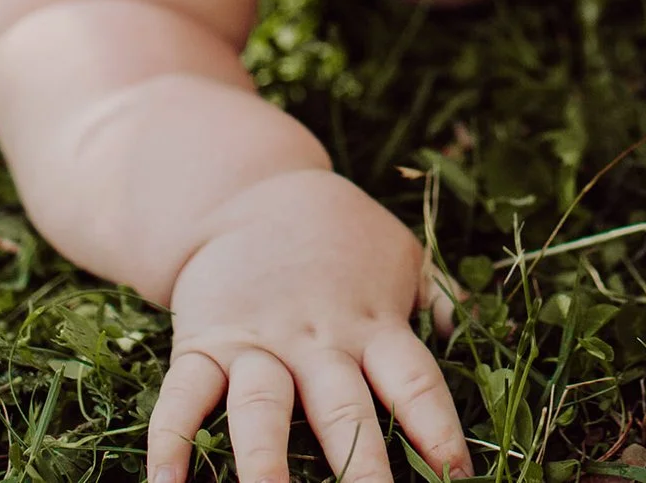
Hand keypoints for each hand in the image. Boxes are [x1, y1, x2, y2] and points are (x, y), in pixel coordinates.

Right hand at [147, 170, 470, 482]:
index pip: (414, 383)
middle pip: (342, 409)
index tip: (456, 475)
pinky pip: (183, 396)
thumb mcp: (402, 256)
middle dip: (359, 465)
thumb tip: (476, 335)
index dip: (436, 430)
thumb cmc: (340, 236)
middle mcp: (316, 341)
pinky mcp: (203, 344)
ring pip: (262, 408)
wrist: (250, 191)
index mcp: (373, 325)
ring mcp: (256, 344)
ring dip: (265, 461)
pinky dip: (170, 440)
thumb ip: (438, 300)